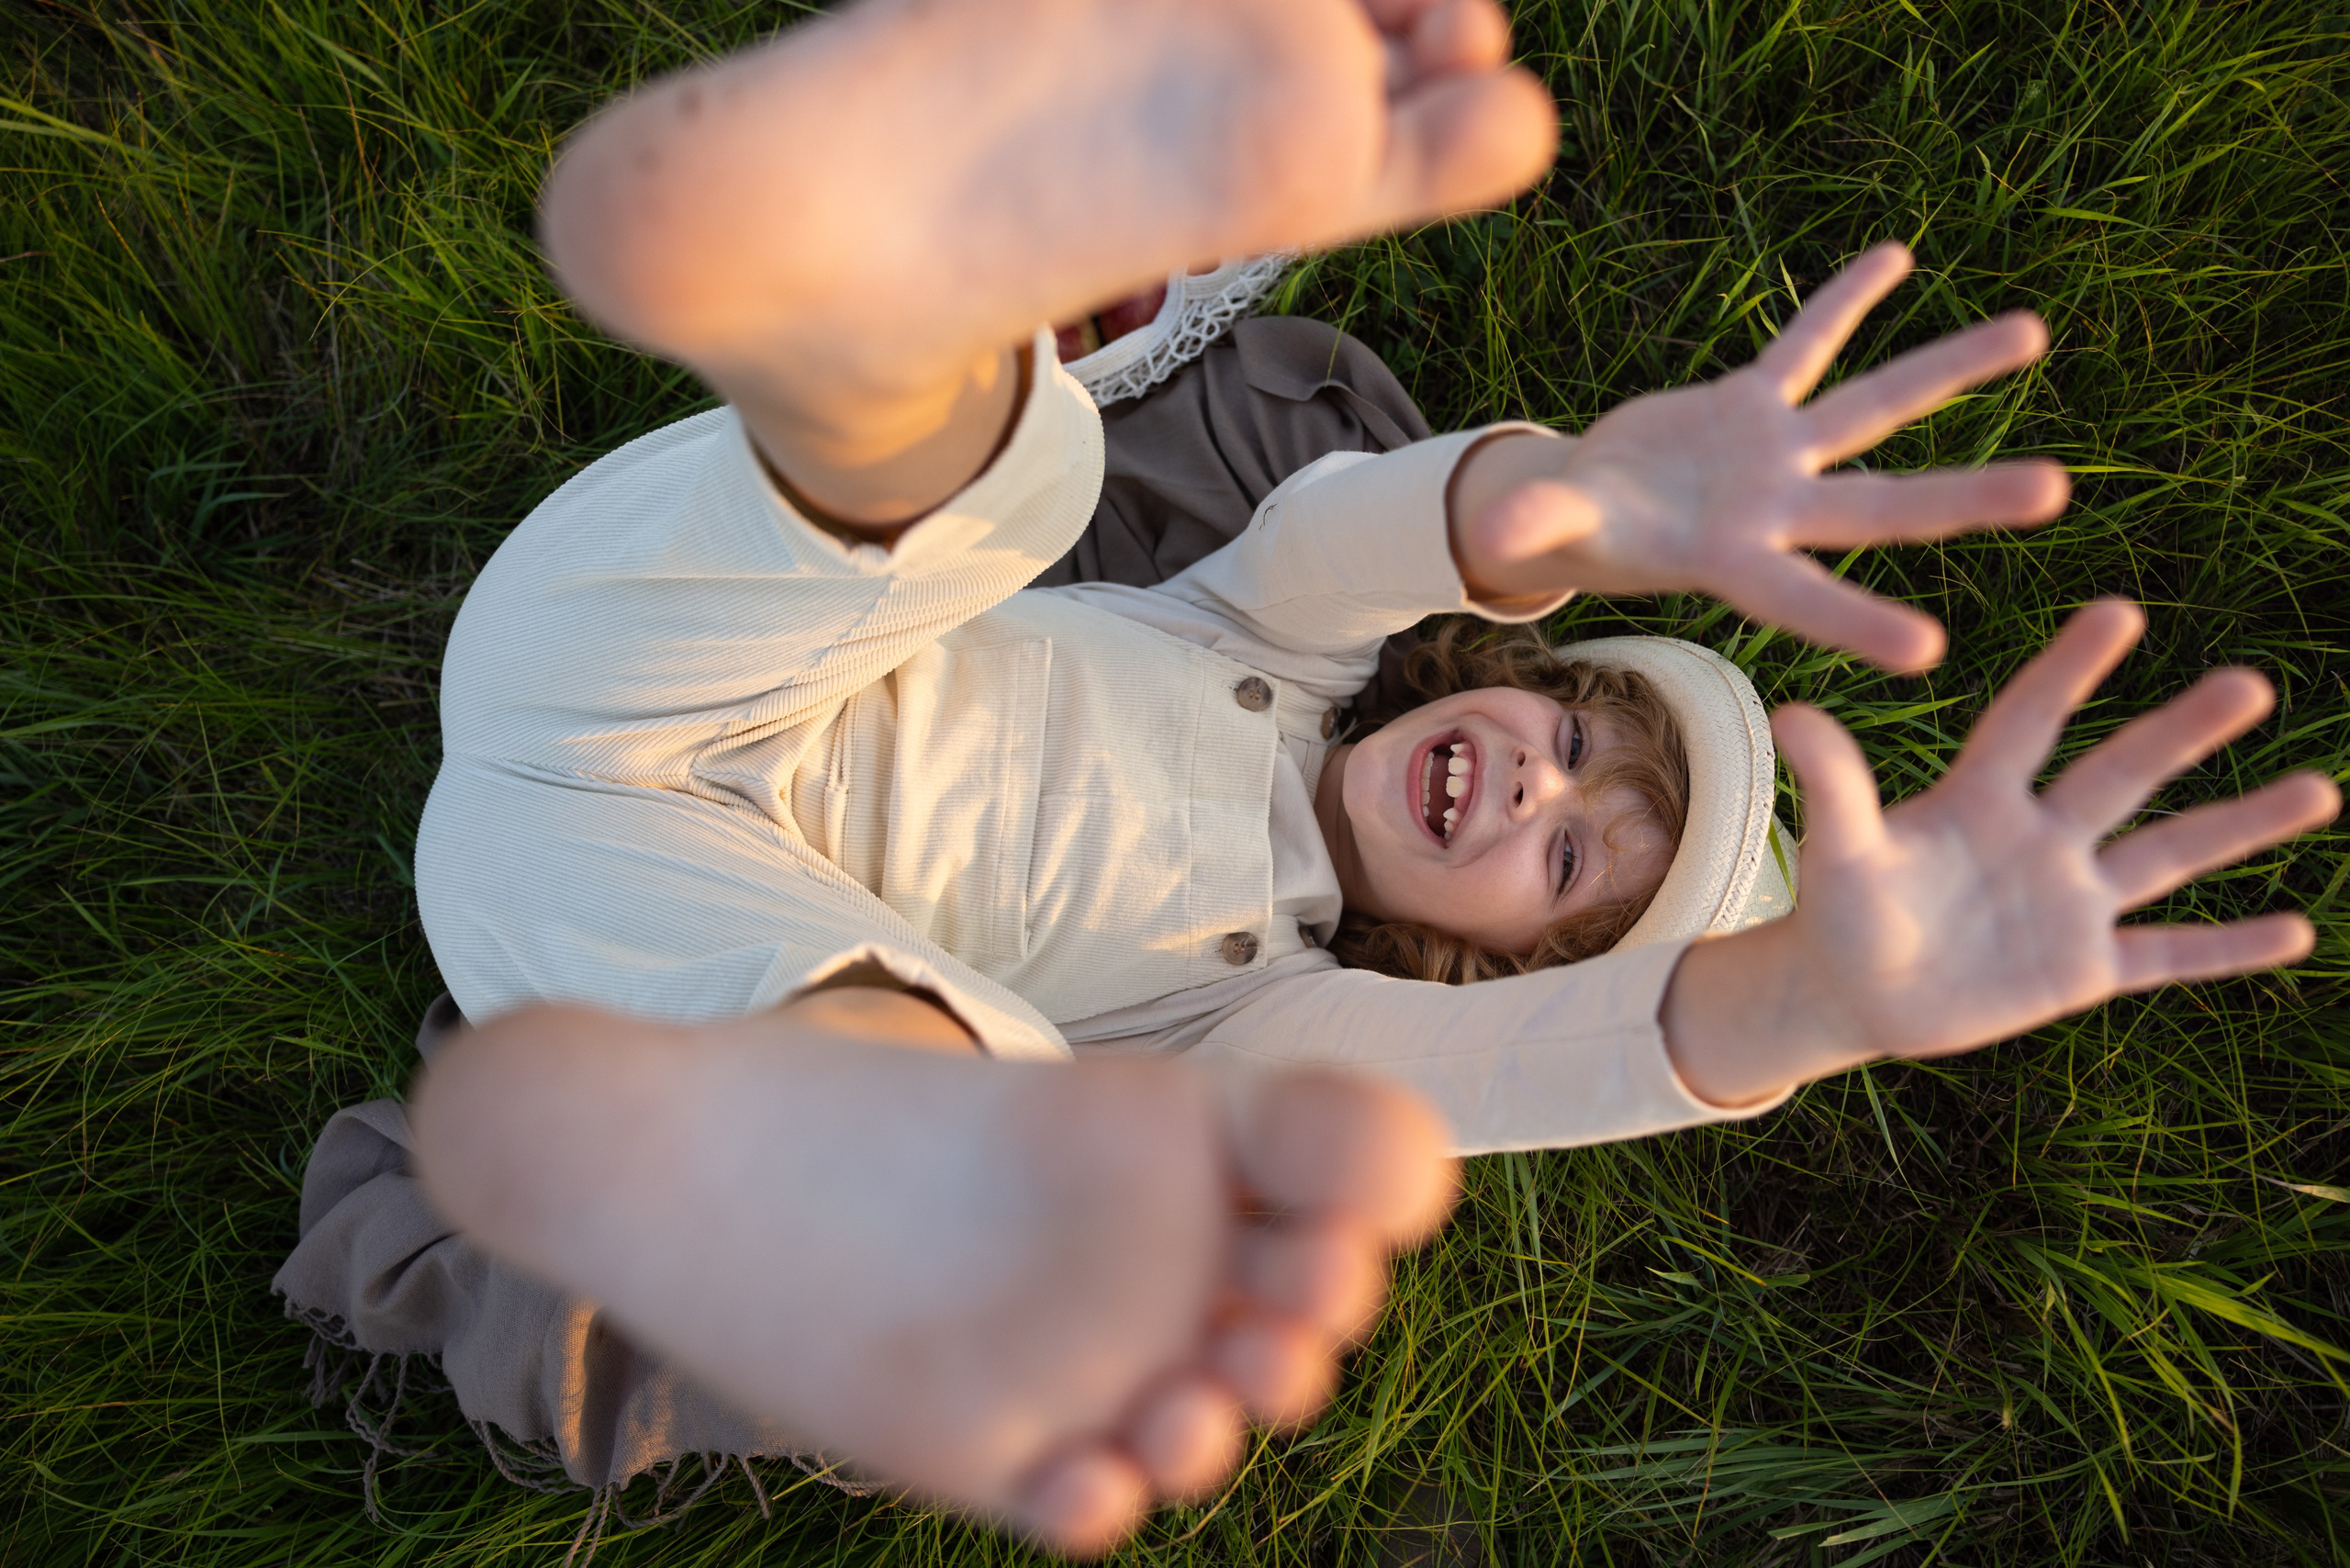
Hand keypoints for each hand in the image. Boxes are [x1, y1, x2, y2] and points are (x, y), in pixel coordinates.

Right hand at [1451, 242, 2071, 671]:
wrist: (1578, 513)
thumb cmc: (1567, 540)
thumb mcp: (1551, 535)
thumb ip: (1539, 527)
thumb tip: (1502, 536)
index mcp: (1732, 562)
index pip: (1803, 599)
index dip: (1858, 622)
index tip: (1931, 650)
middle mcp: (1776, 512)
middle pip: (1885, 506)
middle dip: (1966, 501)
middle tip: (2056, 492)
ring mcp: (1775, 457)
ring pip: (1877, 411)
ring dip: (1951, 370)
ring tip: (2034, 333)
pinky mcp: (1753, 407)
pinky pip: (1805, 345)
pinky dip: (1842, 303)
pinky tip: (1896, 256)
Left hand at [1663, 601, 2339, 1107]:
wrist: (1852, 994)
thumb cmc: (1840, 912)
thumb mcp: (1839, 850)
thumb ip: (1834, 785)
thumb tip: (1791, 711)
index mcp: (1981, 798)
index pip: (2033, 720)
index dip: (2070, 670)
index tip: (2120, 610)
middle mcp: (2041, 837)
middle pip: (2122, 774)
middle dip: (2184, 732)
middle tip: (2251, 684)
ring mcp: (2071, 901)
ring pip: (2169, 855)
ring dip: (2241, 826)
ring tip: (2320, 789)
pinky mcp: (2085, 969)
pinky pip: (2169, 954)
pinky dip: (2229, 946)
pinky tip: (2299, 929)